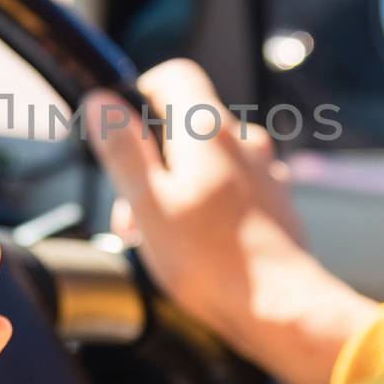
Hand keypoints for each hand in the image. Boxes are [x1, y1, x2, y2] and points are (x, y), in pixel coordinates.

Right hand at [83, 60, 375, 383]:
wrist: (281, 308)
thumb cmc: (212, 262)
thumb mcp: (147, 203)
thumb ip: (123, 148)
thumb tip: (102, 103)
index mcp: (208, 130)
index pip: (174, 75)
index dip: (140, 95)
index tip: (123, 134)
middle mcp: (243, 140)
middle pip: (186, 124)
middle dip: (151, 160)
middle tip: (131, 211)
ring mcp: (264, 170)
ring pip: (207, 159)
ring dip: (176, 186)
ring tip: (159, 236)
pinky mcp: (275, 201)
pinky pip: (231, 186)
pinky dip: (207, 204)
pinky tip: (196, 244)